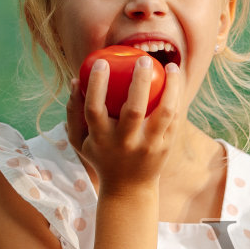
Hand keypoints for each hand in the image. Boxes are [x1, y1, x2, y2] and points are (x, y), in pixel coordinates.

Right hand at [67, 55, 183, 195]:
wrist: (128, 189)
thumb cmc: (101, 155)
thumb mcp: (79, 140)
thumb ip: (73, 111)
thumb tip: (76, 79)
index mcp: (100, 139)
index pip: (94, 108)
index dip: (96, 83)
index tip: (101, 61)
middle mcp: (124, 144)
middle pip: (133, 110)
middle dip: (139, 81)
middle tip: (143, 59)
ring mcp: (147, 148)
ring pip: (163, 113)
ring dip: (171, 87)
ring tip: (172, 66)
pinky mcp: (165, 148)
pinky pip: (174, 119)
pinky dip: (176, 99)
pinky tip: (176, 81)